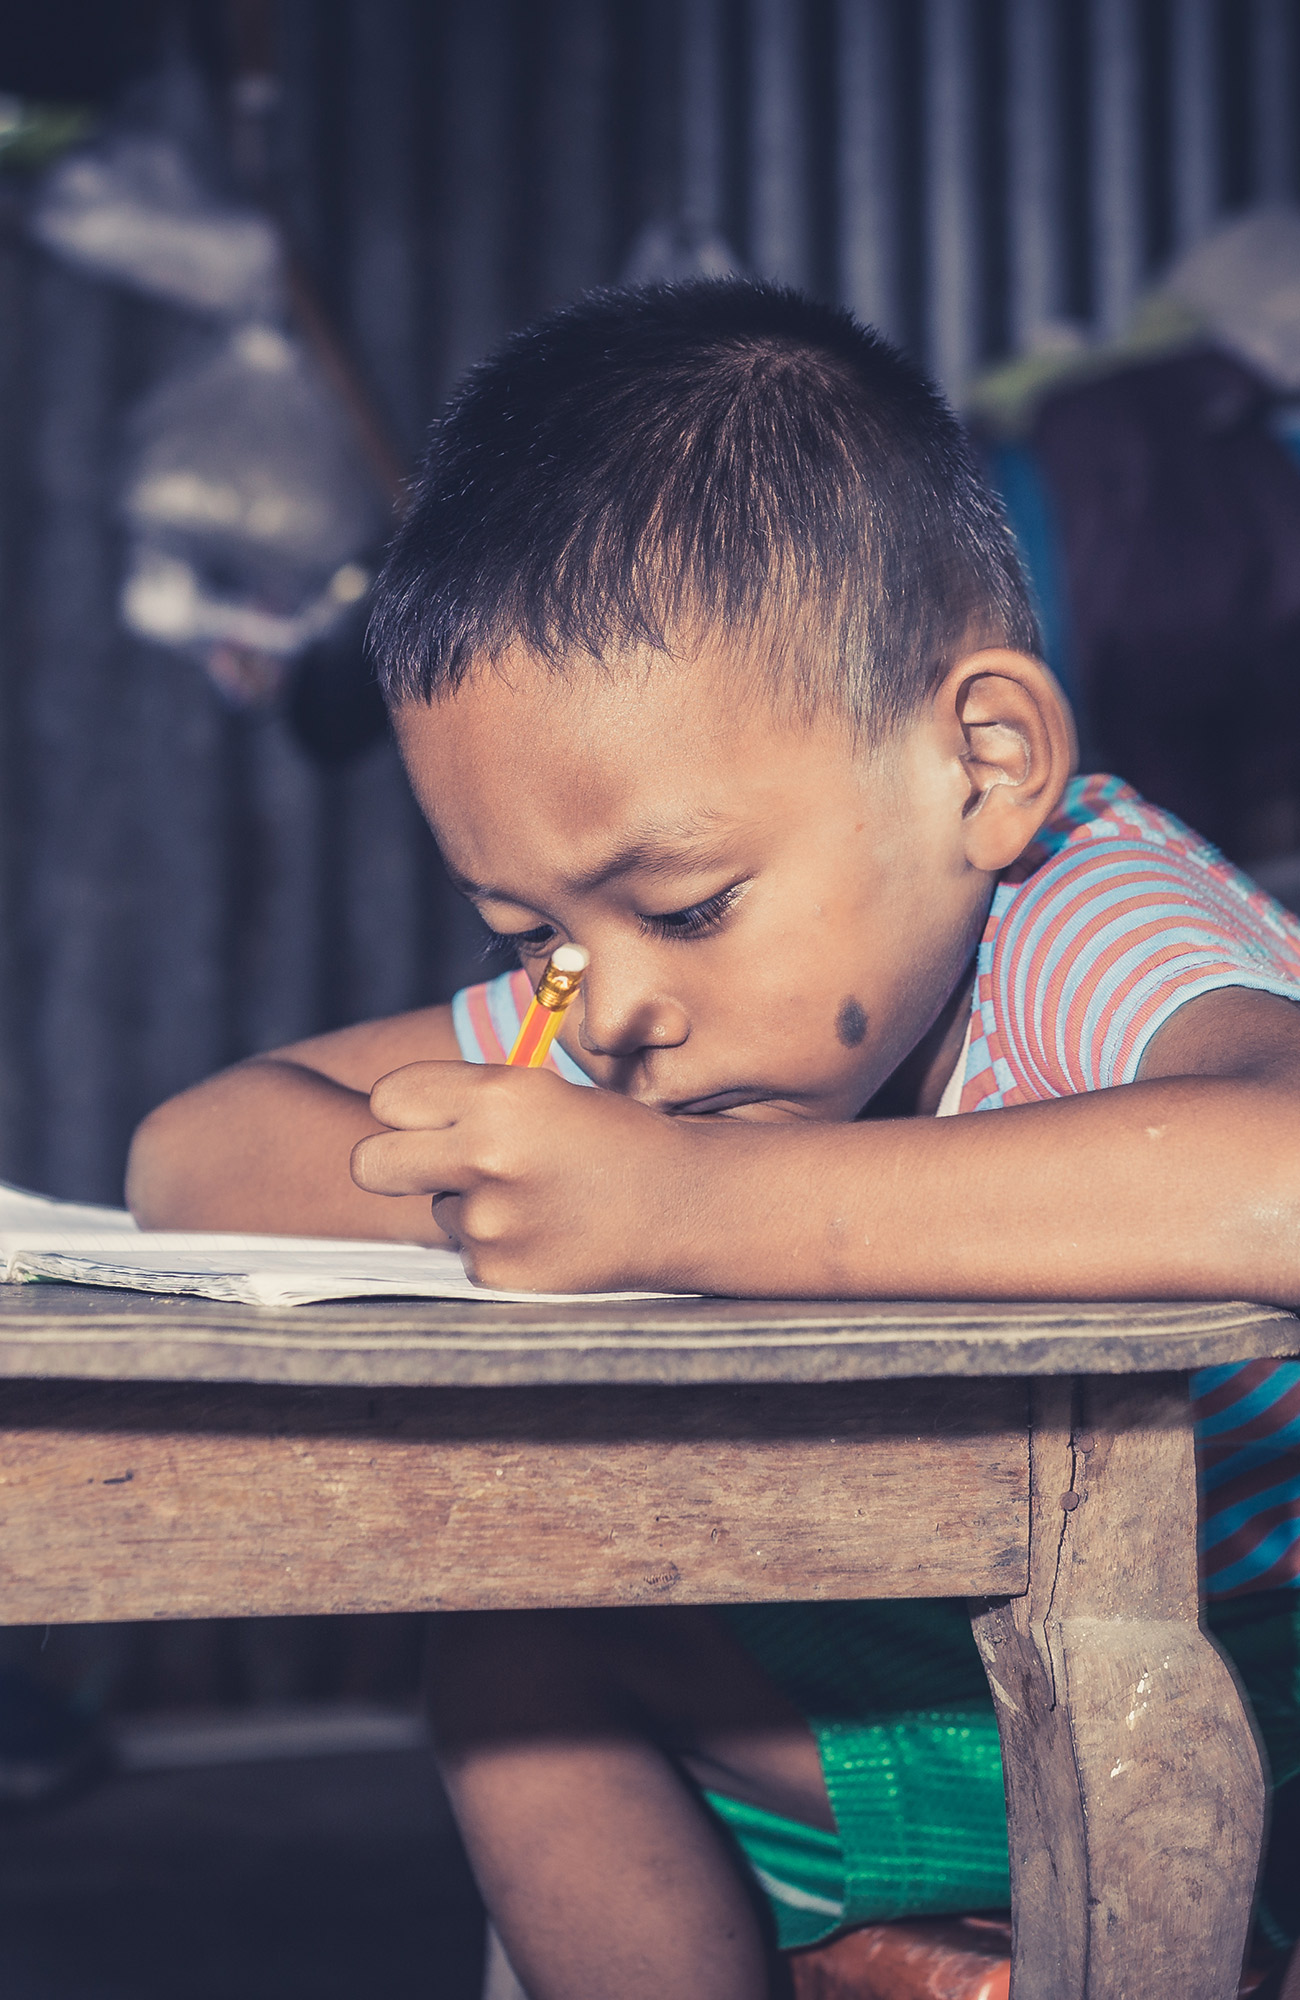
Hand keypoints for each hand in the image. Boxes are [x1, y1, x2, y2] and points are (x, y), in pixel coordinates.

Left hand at [350, 1061, 698, 1291]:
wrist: (686, 1204)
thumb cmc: (614, 1138)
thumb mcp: (545, 1093)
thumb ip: (469, 1101)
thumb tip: (391, 1117)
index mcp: (498, 1096)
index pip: (389, 1099)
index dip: (406, 1109)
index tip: (425, 1118)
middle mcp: (485, 1156)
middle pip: (369, 1164)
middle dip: (390, 1162)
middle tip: (428, 1164)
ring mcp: (490, 1222)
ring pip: (434, 1209)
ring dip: (470, 1204)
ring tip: (537, 1198)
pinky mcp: (498, 1274)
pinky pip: (467, 1252)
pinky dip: (499, 1245)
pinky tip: (548, 1231)